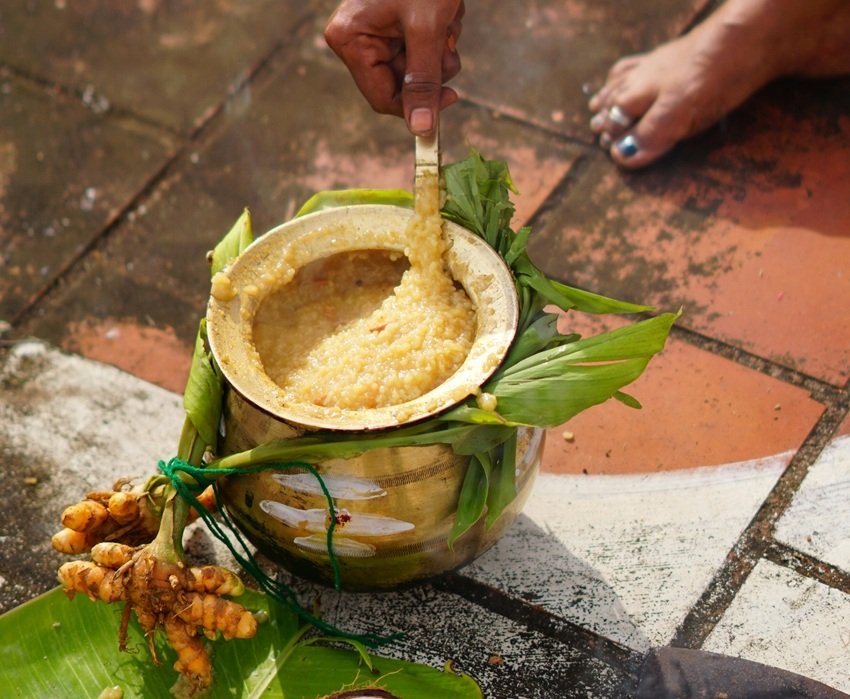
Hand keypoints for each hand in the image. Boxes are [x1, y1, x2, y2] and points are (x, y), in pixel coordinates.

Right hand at [325, 0, 464, 135]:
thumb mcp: (426, 29)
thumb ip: (424, 80)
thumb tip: (421, 129)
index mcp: (349, 39)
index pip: (382, 97)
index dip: (416, 105)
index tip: (451, 98)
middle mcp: (356, 39)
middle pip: (401, 84)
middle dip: (432, 68)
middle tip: (447, 44)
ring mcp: (375, 32)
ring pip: (416, 68)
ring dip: (441, 51)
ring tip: (447, 20)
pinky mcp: (395, 25)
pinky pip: (421, 49)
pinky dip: (441, 36)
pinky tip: (445, 14)